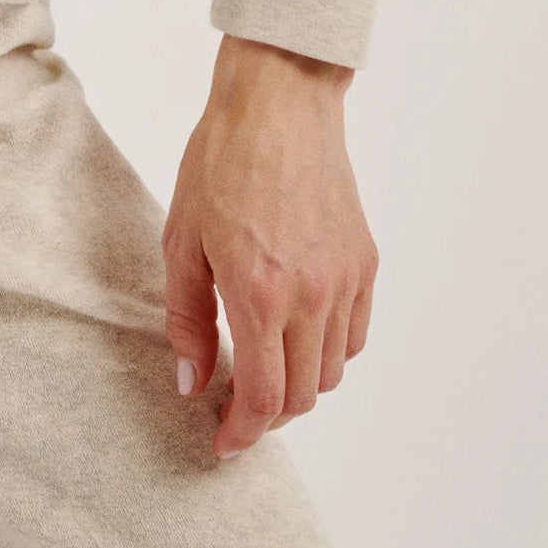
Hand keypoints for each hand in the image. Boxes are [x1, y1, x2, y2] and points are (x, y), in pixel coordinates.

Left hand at [162, 34, 377, 457]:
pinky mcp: (365, 263)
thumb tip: (193, 384)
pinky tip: (298, 332)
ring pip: (331, 372)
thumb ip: (187, 320)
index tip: (222, 443)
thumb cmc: (220, 163)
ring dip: (297, 384)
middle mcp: (312, 296)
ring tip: (264, 364)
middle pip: (300, 396)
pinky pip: (354, 336)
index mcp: (260, 293)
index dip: (242, 433)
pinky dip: (327, 351)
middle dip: (266, 414)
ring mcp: (345, 281)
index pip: (262, 398)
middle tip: (235, 404)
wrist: (278, 104)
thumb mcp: (182, 241)